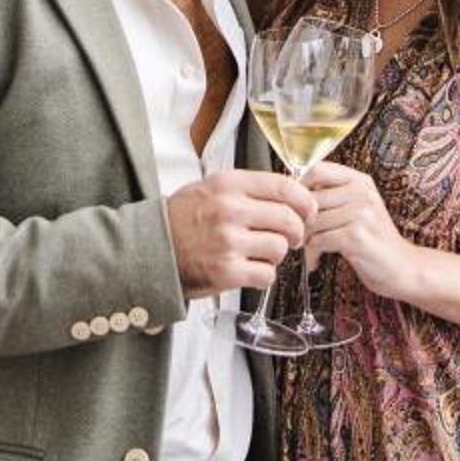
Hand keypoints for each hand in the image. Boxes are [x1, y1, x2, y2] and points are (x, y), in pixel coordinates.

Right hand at [166, 168, 314, 298]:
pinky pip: (266, 274)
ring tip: (258, 254)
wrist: (150, 249)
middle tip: (291, 238)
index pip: (284, 187)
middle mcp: (230, 210)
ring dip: (275, 255)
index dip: (305, 202)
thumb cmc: (182, 219)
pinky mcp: (226, 271)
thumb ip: (248, 189)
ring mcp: (228, 242)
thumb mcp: (210, 188)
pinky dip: (263, 276)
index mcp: (228, 184)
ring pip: (280, 248)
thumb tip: (291, 195)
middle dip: (296, 232)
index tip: (309, 212)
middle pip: (288, 219)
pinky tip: (248, 270)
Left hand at [303, 163, 416, 300]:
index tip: (296, 207)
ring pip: (312, 222)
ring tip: (311, 250)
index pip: (318, 169)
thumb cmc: (375, 240)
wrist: (402, 267)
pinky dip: (313, 254)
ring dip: (306, 241)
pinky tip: (317, 261)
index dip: (299, 188)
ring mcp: (360, 213)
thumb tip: (295, 192)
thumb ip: (334, 195)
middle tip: (302, 236)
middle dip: (300, 221)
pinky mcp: (356, 236)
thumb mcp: (359, 208)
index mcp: (361, 181)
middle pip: (310, 199)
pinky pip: (318, 241)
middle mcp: (362, 193)